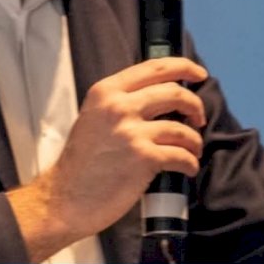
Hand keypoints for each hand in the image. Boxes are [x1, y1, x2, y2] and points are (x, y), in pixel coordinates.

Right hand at [7, 57, 208, 261]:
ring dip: (194, 141)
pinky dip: (190, 163)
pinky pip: (182, 155)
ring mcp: (131, 132)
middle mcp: (118, 106)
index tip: (199, 74)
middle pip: (175, 93)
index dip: (184, 67)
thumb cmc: (81, 161)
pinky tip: (187, 168)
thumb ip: (120, 102)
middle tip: (197, 119)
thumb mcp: (94, 116)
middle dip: (195, 106)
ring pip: (183, 127)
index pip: (154, 67)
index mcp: (106, 91)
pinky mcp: (143, 158)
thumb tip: (161, 97)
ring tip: (192, 150)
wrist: (65, 196)